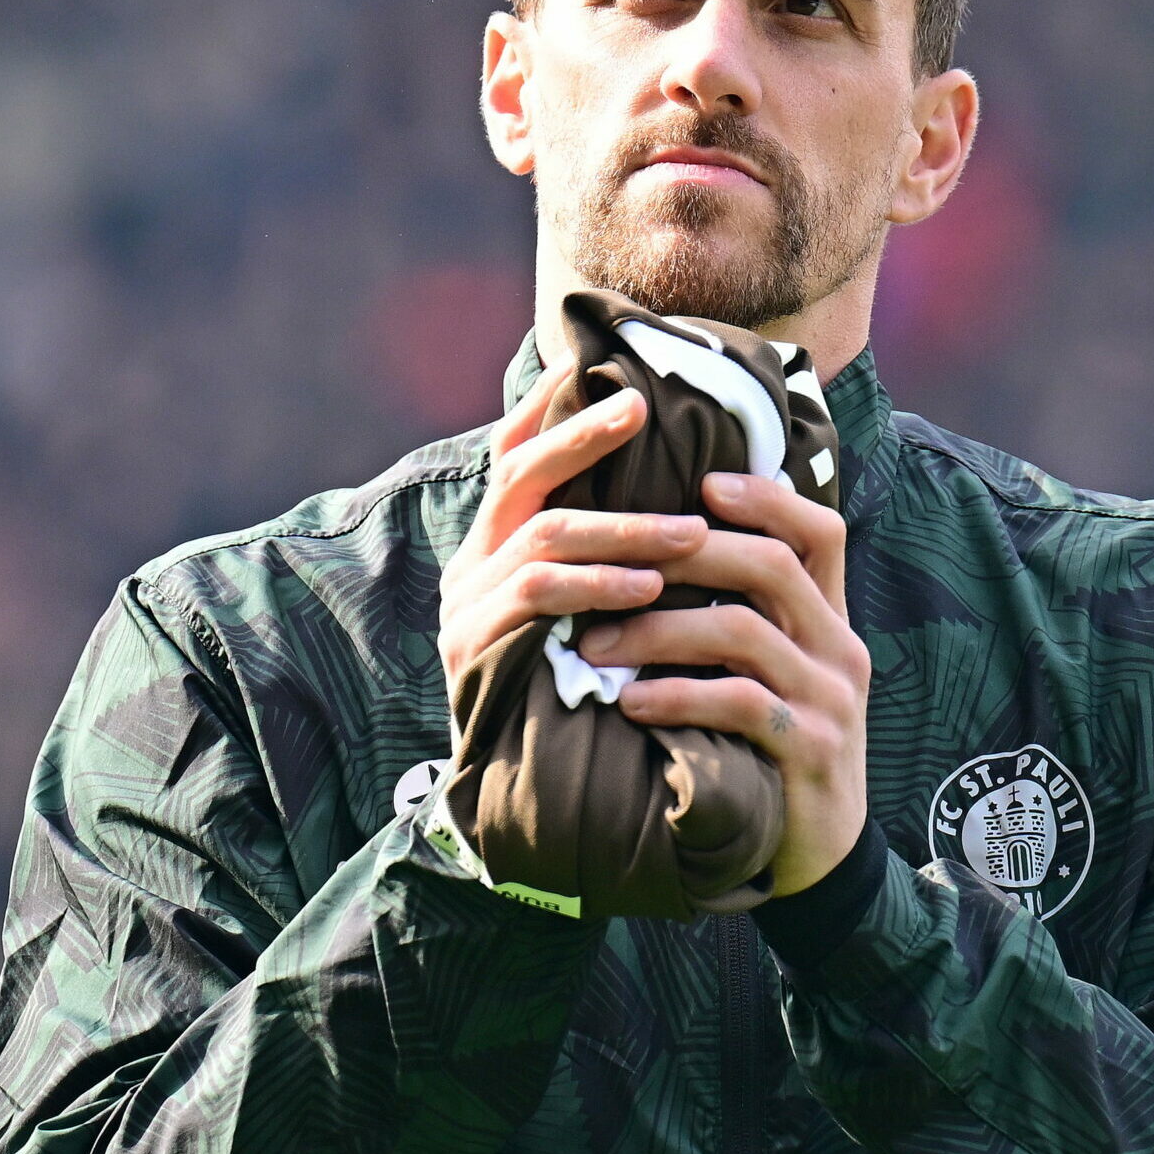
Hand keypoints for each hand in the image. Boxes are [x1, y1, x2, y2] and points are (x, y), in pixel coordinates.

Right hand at [438, 368, 707, 705]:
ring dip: (622, 529)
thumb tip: (680, 500)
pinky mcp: (471, 647)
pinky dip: (596, 585)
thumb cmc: (576, 692)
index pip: (512, 457)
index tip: (588, 363)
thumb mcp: (588, 613)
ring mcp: (465, 604)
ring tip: (689, 534)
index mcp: (495, 545)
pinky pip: (537, 596)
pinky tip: (647, 589)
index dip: (545, 408)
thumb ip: (605, 556)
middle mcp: (470, 564)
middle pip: (520, 474)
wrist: (525, 790)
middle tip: (642, 407)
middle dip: (582, 436)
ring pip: (543, 535)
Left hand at [577, 472, 869, 895]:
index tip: (701, 485)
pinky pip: (738, 704)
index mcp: (831, 622)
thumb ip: (746, 623)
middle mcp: (840, 649)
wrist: (819, 856)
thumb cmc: (774, 755)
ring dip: (657, 631)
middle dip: (681, 557)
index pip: (820, 531)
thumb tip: (664, 560)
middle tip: (606, 569)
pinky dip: (676, 696)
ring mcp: (832, 700)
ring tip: (594, 647)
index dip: (765, 498)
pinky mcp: (811, 750)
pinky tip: (630, 704)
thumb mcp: (774, 679)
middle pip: (770, 566)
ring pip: (742, 631)